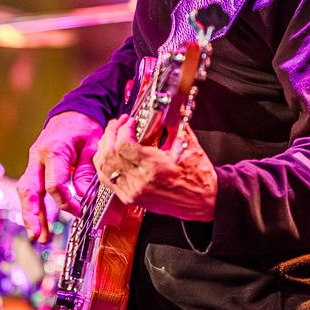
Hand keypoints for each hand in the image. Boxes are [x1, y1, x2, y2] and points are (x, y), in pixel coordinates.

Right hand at [18, 111, 102, 243]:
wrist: (72, 113)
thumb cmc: (84, 128)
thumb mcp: (93, 145)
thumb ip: (88, 170)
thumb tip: (85, 196)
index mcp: (53, 150)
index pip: (54, 184)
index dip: (67, 202)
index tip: (80, 212)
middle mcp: (37, 157)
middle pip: (29, 189)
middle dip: (32, 214)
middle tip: (38, 236)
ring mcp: (33, 162)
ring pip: (26, 191)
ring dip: (31, 215)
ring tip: (38, 237)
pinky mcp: (34, 168)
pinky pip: (31, 189)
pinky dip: (34, 206)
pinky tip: (40, 223)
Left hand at [93, 117, 216, 221]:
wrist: (205, 202)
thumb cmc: (199, 178)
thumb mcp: (189, 146)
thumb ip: (174, 124)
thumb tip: (168, 107)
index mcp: (153, 168)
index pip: (123, 145)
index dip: (123, 128)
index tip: (130, 121)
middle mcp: (139, 182)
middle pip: (109, 154)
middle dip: (111, 133)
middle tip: (119, 123)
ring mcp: (132, 192)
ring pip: (104, 167)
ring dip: (104, 147)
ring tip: (113, 135)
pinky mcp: (130, 198)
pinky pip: (107, 179)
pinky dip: (105, 164)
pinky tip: (111, 153)